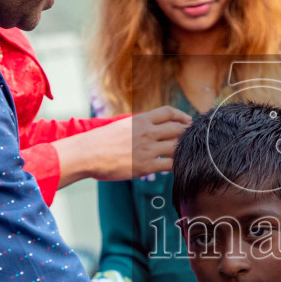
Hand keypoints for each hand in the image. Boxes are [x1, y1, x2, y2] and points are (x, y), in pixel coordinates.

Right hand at [61, 106, 190, 181]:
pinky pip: (170, 165)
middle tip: (193, 139)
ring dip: (184, 151)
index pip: (168, 112)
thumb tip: (145, 126)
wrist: (87, 154)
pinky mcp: (146, 166)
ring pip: (177, 147)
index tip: (188, 121)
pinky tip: (180, 169)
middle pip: (177, 129)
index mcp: (140, 120)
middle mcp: (147, 132)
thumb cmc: (99, 141)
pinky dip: (178, 166)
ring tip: (189, 155)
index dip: (181, 116)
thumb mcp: (120, 125)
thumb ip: (135, 125)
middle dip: (187, 134)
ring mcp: (148, 149)